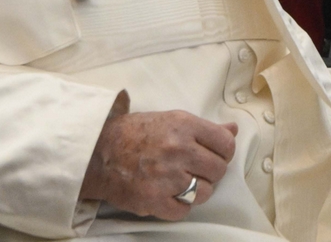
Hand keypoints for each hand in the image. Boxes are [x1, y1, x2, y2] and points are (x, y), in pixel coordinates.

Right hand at [79, 93, 237, 217]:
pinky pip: (183, 211)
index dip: (223, 152)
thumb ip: (205, 128)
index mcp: (184, 125)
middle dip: (210, 172)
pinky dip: (179, 207)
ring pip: (205, 192)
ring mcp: (166, 177)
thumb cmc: (134, 134)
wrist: (97, 153)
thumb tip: (233, 129)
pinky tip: (169, 195)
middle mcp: (177, 149)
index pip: (225, 144)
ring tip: (180, 182)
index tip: (214, 155)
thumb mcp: (171, 120)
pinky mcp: (153, 200)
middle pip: (218, 170)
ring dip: (197, 191)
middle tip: (195, 170)